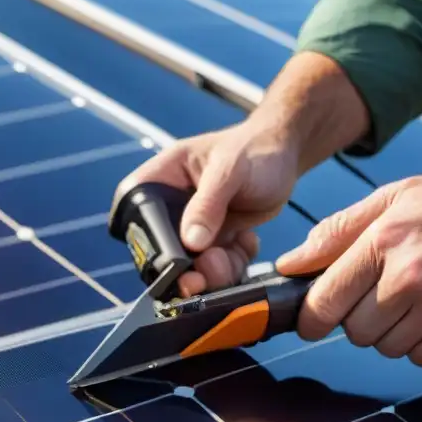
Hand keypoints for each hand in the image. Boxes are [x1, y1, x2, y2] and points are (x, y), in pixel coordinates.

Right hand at [115, 123, 298, 296]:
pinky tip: (246, 241)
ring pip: (191, 267)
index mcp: (161, 179)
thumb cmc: (254, 150)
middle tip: (211, 269)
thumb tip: (191, 243)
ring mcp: (191, 227)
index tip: (174, 262)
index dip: (148, 243)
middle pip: (161, 252)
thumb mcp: (230, 170)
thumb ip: (208, 204)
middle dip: (188, 268)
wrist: (284, 157)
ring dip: (216, 271)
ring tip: (237, 251)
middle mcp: (170, 207)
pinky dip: (233, 264)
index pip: (137, 215)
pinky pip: (216, 268)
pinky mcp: (214, 241)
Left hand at [276, 175, 421, 369]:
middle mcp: (413, 279)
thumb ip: (338, 231)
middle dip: (364, 321)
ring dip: (402, 335)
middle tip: (388, 296)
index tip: (314, 321)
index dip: (312, 318)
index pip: (325, 302)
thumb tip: (290, 264)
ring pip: (395, 351)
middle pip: (358, 334)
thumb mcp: (395, 199)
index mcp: (385, 242)